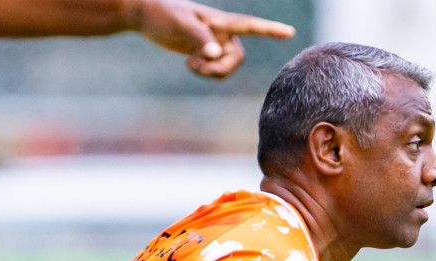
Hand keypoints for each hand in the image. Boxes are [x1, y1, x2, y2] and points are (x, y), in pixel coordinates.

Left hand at [128, 0, 294, 77]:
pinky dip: (204, 72)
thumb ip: (199, 39)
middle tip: (199, 66)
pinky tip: (189, 64)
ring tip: (191, 65)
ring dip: (211, 73)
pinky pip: (215, 69)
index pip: (250, 25)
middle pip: (237, 58)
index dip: (270, 30)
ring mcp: (214, 43)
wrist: (146, 15)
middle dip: (222, 69)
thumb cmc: (163, 13)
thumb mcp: (181, 24)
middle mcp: (221, 33)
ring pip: (227, 67)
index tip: (289, 32)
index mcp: (220, 21)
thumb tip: (215, 56)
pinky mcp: (204, 52)